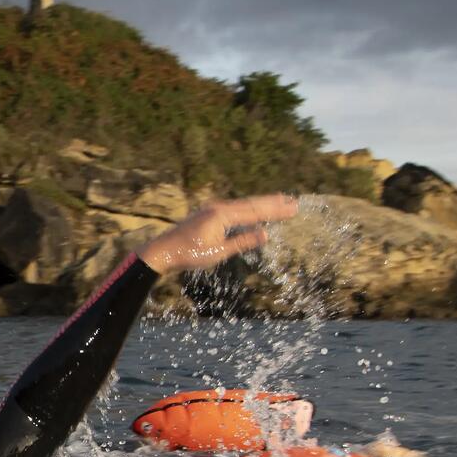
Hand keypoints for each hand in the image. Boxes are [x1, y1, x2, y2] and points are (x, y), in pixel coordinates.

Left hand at [137, 194, 298, 273]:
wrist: (163, 251)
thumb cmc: (189, 254)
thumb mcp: (219, 252)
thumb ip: (242, 242)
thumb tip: (265, 234)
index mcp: (222, 214)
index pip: (255, 211)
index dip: (276, 210)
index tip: (293, 208)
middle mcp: (218, 207)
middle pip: (251, 204)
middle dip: (273, 203)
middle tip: (293, 201)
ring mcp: (212, 209)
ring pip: (243, 205)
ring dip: (262, 205)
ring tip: (280, 202)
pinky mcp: (208, 214)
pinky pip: (234, 209)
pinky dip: (248, 210)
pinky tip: (255, 214)